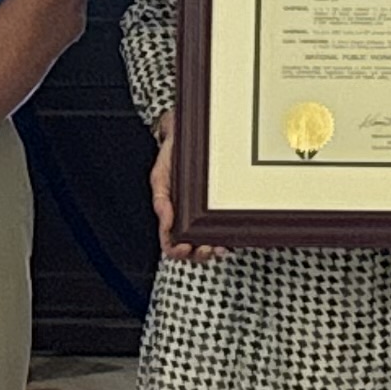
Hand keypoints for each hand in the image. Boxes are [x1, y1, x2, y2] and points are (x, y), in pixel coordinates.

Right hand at [149, 123, 219, 265]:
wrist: (187, 135)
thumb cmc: (172, 155)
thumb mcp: (159, 176)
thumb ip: (161, 200)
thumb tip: (167, 222)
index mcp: (171, 214)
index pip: (170, 243)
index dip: (176, 251)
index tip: (184, 247)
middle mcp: (187, 218)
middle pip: (192, 249)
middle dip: (199, 254)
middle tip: (206, 249)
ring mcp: (203, 214)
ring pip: (208, 241)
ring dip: (214, 249)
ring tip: (220, 246)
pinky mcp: (219, 206)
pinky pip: (223, 227)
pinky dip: (227, 235)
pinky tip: (231, 236)